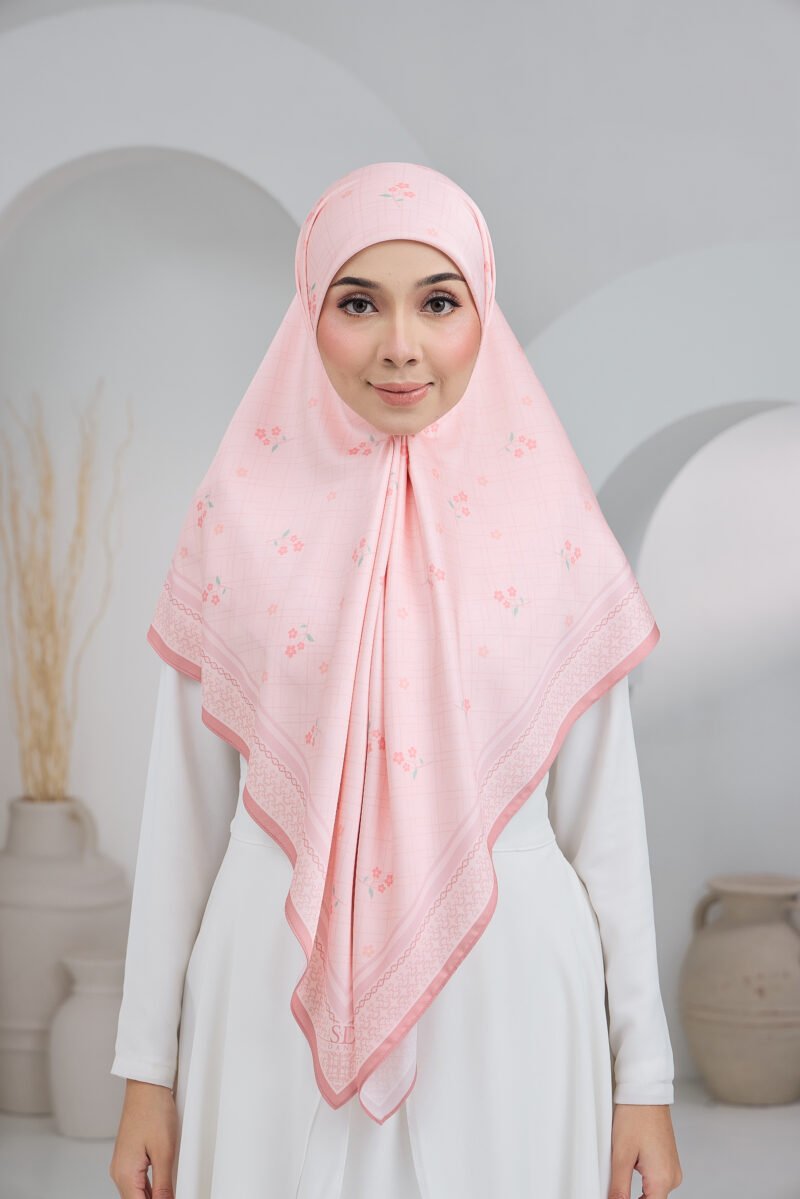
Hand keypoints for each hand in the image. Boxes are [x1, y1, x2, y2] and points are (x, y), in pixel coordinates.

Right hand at [109, 1078, 178, 1197]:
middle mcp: (119, 1172)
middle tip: (172, 1194)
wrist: (146, 1086)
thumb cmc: (153, 1110)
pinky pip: (138, 1181)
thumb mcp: (164, 1151)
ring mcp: (123, 1164)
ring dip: (152, 1197)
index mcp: (125, 1174)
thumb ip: (164, 1184)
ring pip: (137, 1193)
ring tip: (170, 1192)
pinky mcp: (129, 1157)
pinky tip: (163, 1187)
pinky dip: (150, 1187)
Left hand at [608, 1103, 682, 1198]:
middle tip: (616, 1187)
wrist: (646, 1092)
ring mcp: (672, 1169)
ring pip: (653, 1193)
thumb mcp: (621, 1155)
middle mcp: (672, 1177)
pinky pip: (656, 1180)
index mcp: (662, 1179)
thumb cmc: (635, 1115)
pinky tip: (631, 1169)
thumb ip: (619, 1188)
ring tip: (622, 1175)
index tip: (618, 1197)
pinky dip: (643, 1181)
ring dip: (638, 1192)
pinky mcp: (668, 1161)